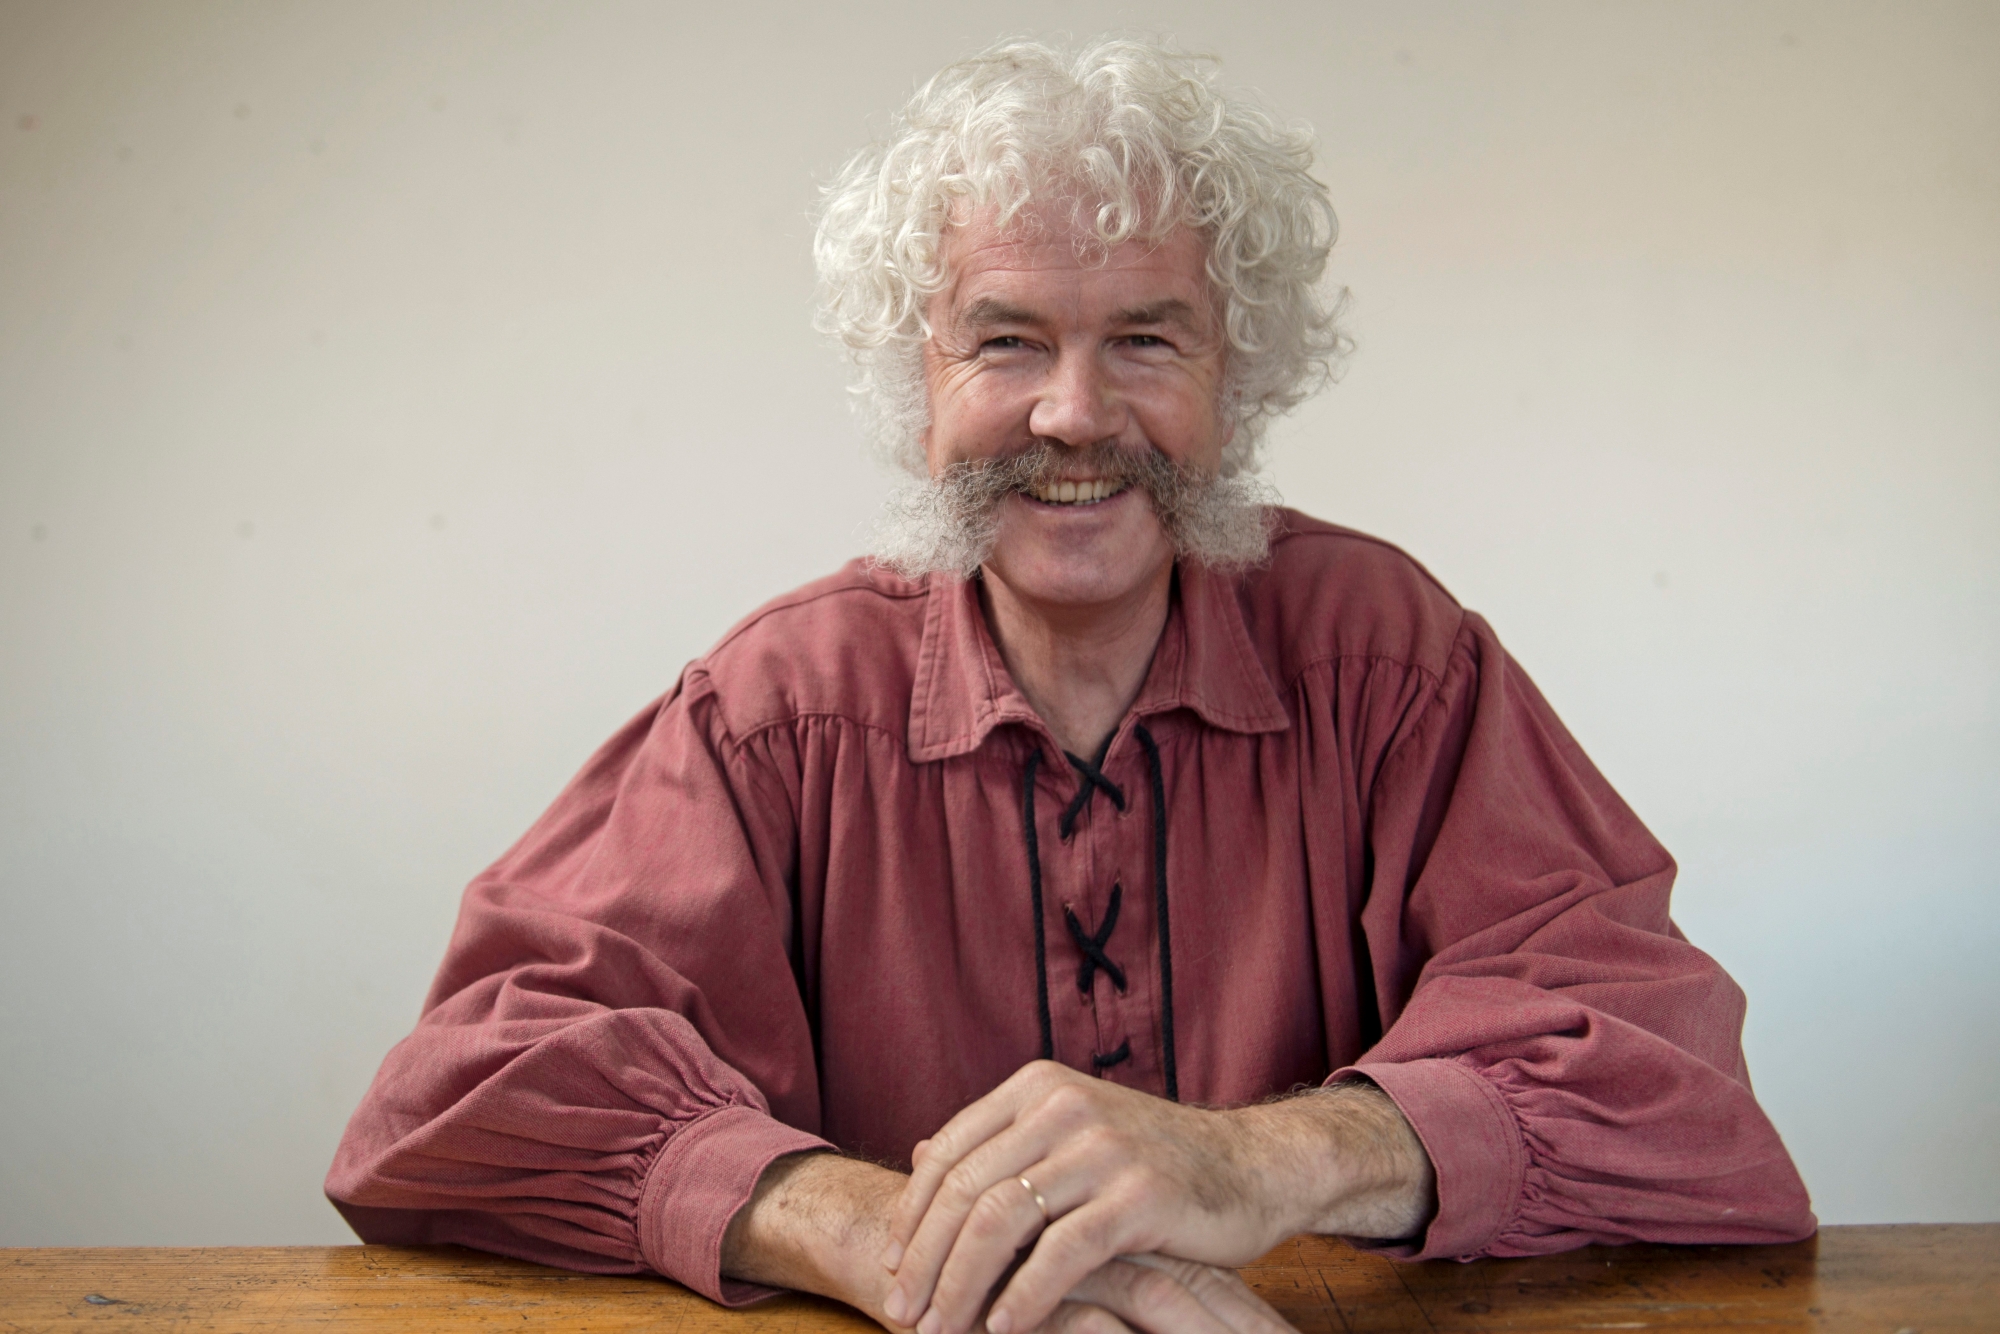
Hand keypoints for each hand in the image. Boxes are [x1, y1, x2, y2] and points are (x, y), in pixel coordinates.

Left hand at [881, 1063, 1432, 1333]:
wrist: (1252, 1168)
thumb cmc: (1153, 1163)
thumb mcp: (1071, 1136)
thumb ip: (1002, 1144)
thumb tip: (916, 1150)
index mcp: (1037, 1087)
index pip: (948, 1153)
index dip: (910, 1215)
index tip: (891, 1267)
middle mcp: (1062, 1106)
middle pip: (964, 1190)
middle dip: (924, 1261)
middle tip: (902, 1314)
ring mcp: (1101, 1148)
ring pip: (1000, 1223)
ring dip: (960, 1286)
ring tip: (940, 1330)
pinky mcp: (1137, 1196)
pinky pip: (1059, 1255)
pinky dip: (1022, 1300)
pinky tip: (1003, 1332)